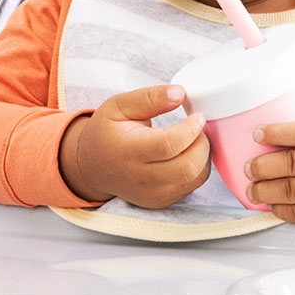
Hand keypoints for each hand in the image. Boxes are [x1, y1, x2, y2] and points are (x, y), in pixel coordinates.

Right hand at [59, 85, 210, 207]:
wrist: (92, 167)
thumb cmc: (107, 133)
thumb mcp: (119, 105)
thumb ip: (150, 97)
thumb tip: (180, 93)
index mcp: (129, 151)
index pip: (169, 145)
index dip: (191, 129)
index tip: (197, 115)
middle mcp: (141, 177)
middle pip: (188, 168)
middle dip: (201, 144)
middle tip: (197, 128)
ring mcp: (153, 194)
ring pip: (195, 178)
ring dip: (202, 156)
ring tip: (191, 140)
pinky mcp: (161, 201)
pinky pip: (192, 186)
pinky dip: (196, 168)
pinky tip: (185, 154)